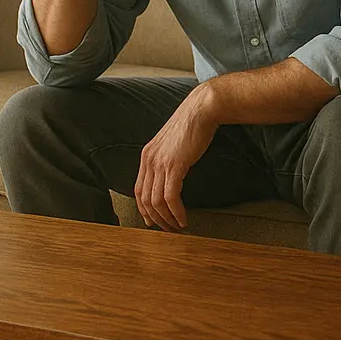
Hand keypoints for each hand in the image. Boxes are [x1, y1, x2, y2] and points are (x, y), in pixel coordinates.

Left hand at [134, 89, 218, 230]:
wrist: (201, 109)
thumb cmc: (191, 124)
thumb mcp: (171, 143)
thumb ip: (166, 158)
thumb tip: (170, 175)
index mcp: (147, 155)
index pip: (138, 189)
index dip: (144, 209)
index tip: (152, 221)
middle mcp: (149, 160)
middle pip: (145, 199)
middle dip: (156, 219)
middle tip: (167, 230)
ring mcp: (160, 163)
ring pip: (156, 202)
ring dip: (167, 219)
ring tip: (177, 227)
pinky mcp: (174, 166)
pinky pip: (170, 197)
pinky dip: (176, 212)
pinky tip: (183, 219)